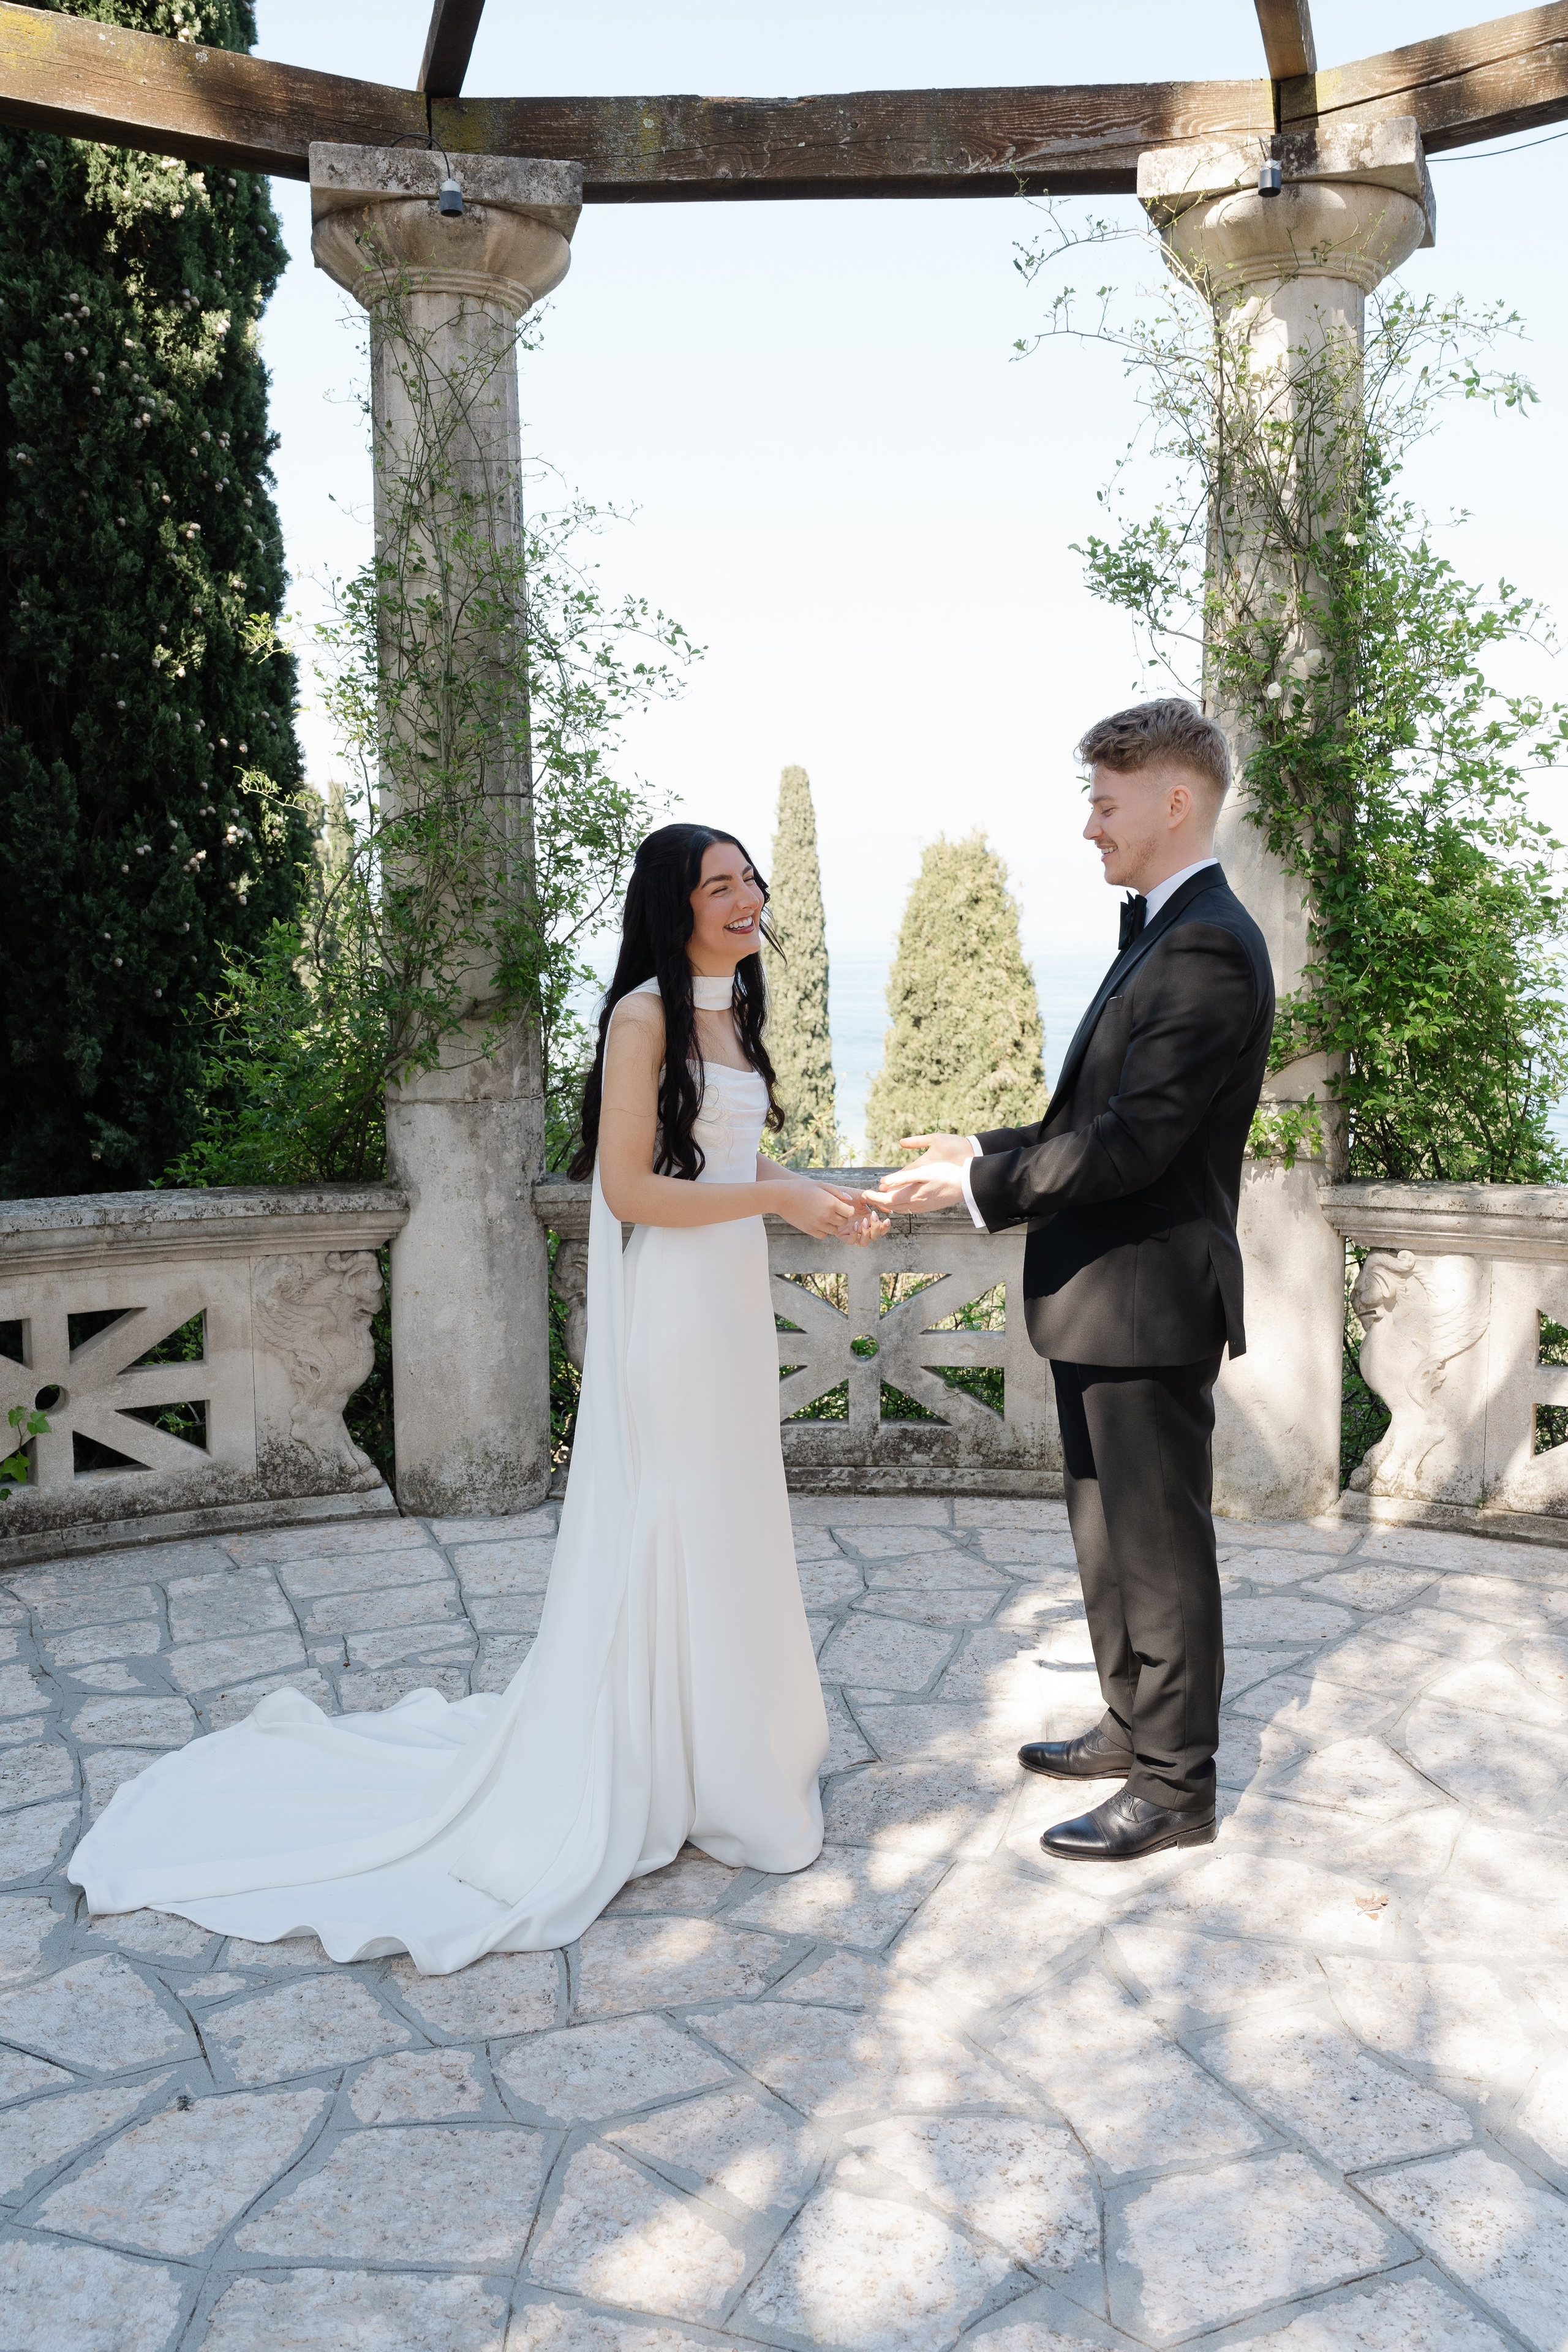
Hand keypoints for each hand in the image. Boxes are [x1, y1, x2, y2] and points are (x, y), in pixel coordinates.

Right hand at [770, 1177, 885, 1241]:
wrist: (781, 1196)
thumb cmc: (802, 1188)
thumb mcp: (820, 1185)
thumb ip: (837, 1192)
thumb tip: (849, 1200)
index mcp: (831, 1203)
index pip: (850, 1212)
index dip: (848, 1209)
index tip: (842, 1206)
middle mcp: (826, 1215)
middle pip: (843, 1222)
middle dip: (841, 1217)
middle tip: (833, 1211)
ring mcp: (818, 1224)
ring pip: (834, 1230)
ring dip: (832, 1224)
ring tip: (825, 1216)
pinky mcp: (810, 1230)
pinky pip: (823, 1235)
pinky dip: (823, 1231)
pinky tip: (818, 1222)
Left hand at [820, 1184, 891, 1246]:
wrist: (830, 1194)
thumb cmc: (846, 1194)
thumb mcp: (863, 1196)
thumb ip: (876, 1202)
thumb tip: (890, 1211)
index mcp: (868, 1219)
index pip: (881, 1229)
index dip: (885, 1227)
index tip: (886, 1220)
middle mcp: (862, 1227)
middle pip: (875, 1236)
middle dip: (876, 1228)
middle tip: (872, 1217)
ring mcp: (852, 1232)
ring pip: (864, 1242)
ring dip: (867, 1233)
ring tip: (863, 1221)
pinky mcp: (842, 1234)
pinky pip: (851, 1241)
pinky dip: (855, 1235)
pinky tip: (855, 1225)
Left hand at [875, 1133, 974, 1214]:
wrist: (967, 1185)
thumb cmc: (946, 1174)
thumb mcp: (923, 1172)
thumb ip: (903, 1177)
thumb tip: (884, 1182)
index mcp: (912, 1196)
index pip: (886, 1199)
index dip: (873, 1197)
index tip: (863, 1194)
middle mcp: (916, 1205)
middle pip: (891, 1206)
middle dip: (877, 1202)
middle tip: (867, 1197)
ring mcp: (923, 1207)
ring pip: (900, 1209)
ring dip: (888, 1205)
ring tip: (879, 1199)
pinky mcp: (929, 1206)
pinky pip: (909, 1209)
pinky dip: (899, 1205)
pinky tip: (899, 1200)